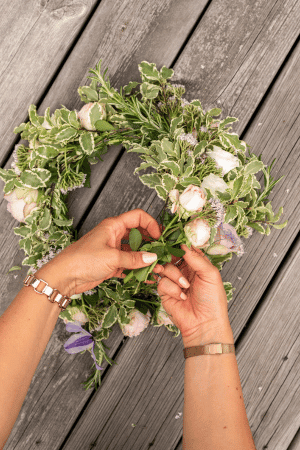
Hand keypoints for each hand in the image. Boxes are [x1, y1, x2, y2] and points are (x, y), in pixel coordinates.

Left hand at [36, 209, 161, 296]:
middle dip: (151, 243)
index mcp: (113, 226)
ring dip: (145, 259)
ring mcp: (113, 250)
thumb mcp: (112, 258)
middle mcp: (114, 236)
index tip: (159, 237)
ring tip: (157, 268)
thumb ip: (134, 258)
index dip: (151, 224)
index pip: (138, 217)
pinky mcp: (111, 264)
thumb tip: (152, 257)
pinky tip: (146, 277)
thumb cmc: (82, 260)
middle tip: (161, 253)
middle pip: (138, 235)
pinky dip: (137, 270)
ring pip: (134, 251)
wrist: (64, 277)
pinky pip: (128, 265)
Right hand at [156, 244, 233, 346]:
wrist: (205, 324)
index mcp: (197, 265)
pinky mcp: (165, 292)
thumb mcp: (210, 274)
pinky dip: (172, 288)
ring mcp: (174, 281)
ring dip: (175, 276)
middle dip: (172, 257)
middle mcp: (185, 272)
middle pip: (172, 256)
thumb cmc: (213, 301)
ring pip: (165, 268)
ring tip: (185, 286)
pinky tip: (181, 296)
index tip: (177, 241)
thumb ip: (197, 258)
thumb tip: (184, 245)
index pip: (186, 249)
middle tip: (175, 259)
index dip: (181, 245)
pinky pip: (162, 282)